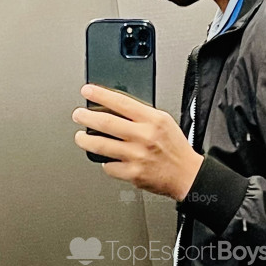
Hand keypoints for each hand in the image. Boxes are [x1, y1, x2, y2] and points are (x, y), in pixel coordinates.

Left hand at [72, 85, 202, 200]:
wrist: (187, 174)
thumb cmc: (175, 148)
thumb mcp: (164, 122)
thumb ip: (142, 114)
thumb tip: (115, 106)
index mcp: (153, 120)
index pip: (121, 102)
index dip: (100, 95)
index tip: (87, 91)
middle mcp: (144, 136)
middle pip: (106, 122)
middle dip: (86, 117)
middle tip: (78, 115)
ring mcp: (137, 156)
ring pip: (101, 146)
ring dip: (85, 140)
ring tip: (80, 137)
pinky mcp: (133, 173)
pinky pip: (109, 166)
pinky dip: (105, 162)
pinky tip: (106, 159)